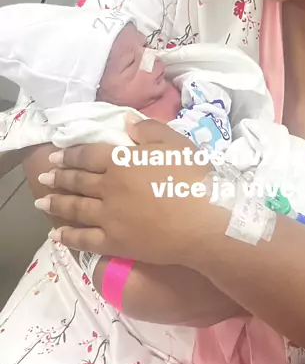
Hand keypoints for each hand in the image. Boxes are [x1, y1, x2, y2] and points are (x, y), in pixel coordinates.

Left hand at [35, 118, 218, 264]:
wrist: (204, 220)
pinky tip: (57, 234)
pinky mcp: (115, 242)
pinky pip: (85, 239)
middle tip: (43, 176)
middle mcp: (108, 188)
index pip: (88, 155)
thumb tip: (126, 122)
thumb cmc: (193, 177)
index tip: (55, 155)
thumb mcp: (174, 142)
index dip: (70, 154)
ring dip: (57, 204)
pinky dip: (68, 236)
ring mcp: (109, 217)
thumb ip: (148, 130)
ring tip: (41, 202)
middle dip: (59, 177)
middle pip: (78, 181)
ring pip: (76, 208)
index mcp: (121, 161)